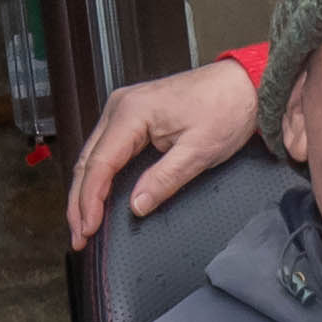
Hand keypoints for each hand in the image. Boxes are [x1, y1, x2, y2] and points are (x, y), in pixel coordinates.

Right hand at [62, 59, 262, 244]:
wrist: (243, 85)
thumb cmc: (226, 107)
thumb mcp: (198, 151)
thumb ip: (164, 179)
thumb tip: (137, 205)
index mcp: (132, 112)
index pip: (99, 164)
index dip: (90, 201)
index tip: (88, 229)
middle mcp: (121, 106)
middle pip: (87, 161)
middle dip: (79, 202)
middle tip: (79, 236)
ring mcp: (124, 109)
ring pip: (92, 156)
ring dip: (85, 191)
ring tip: (83, 223)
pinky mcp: (132, 116)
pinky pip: (106, 150)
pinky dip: (98, 176)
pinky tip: (97, 196)